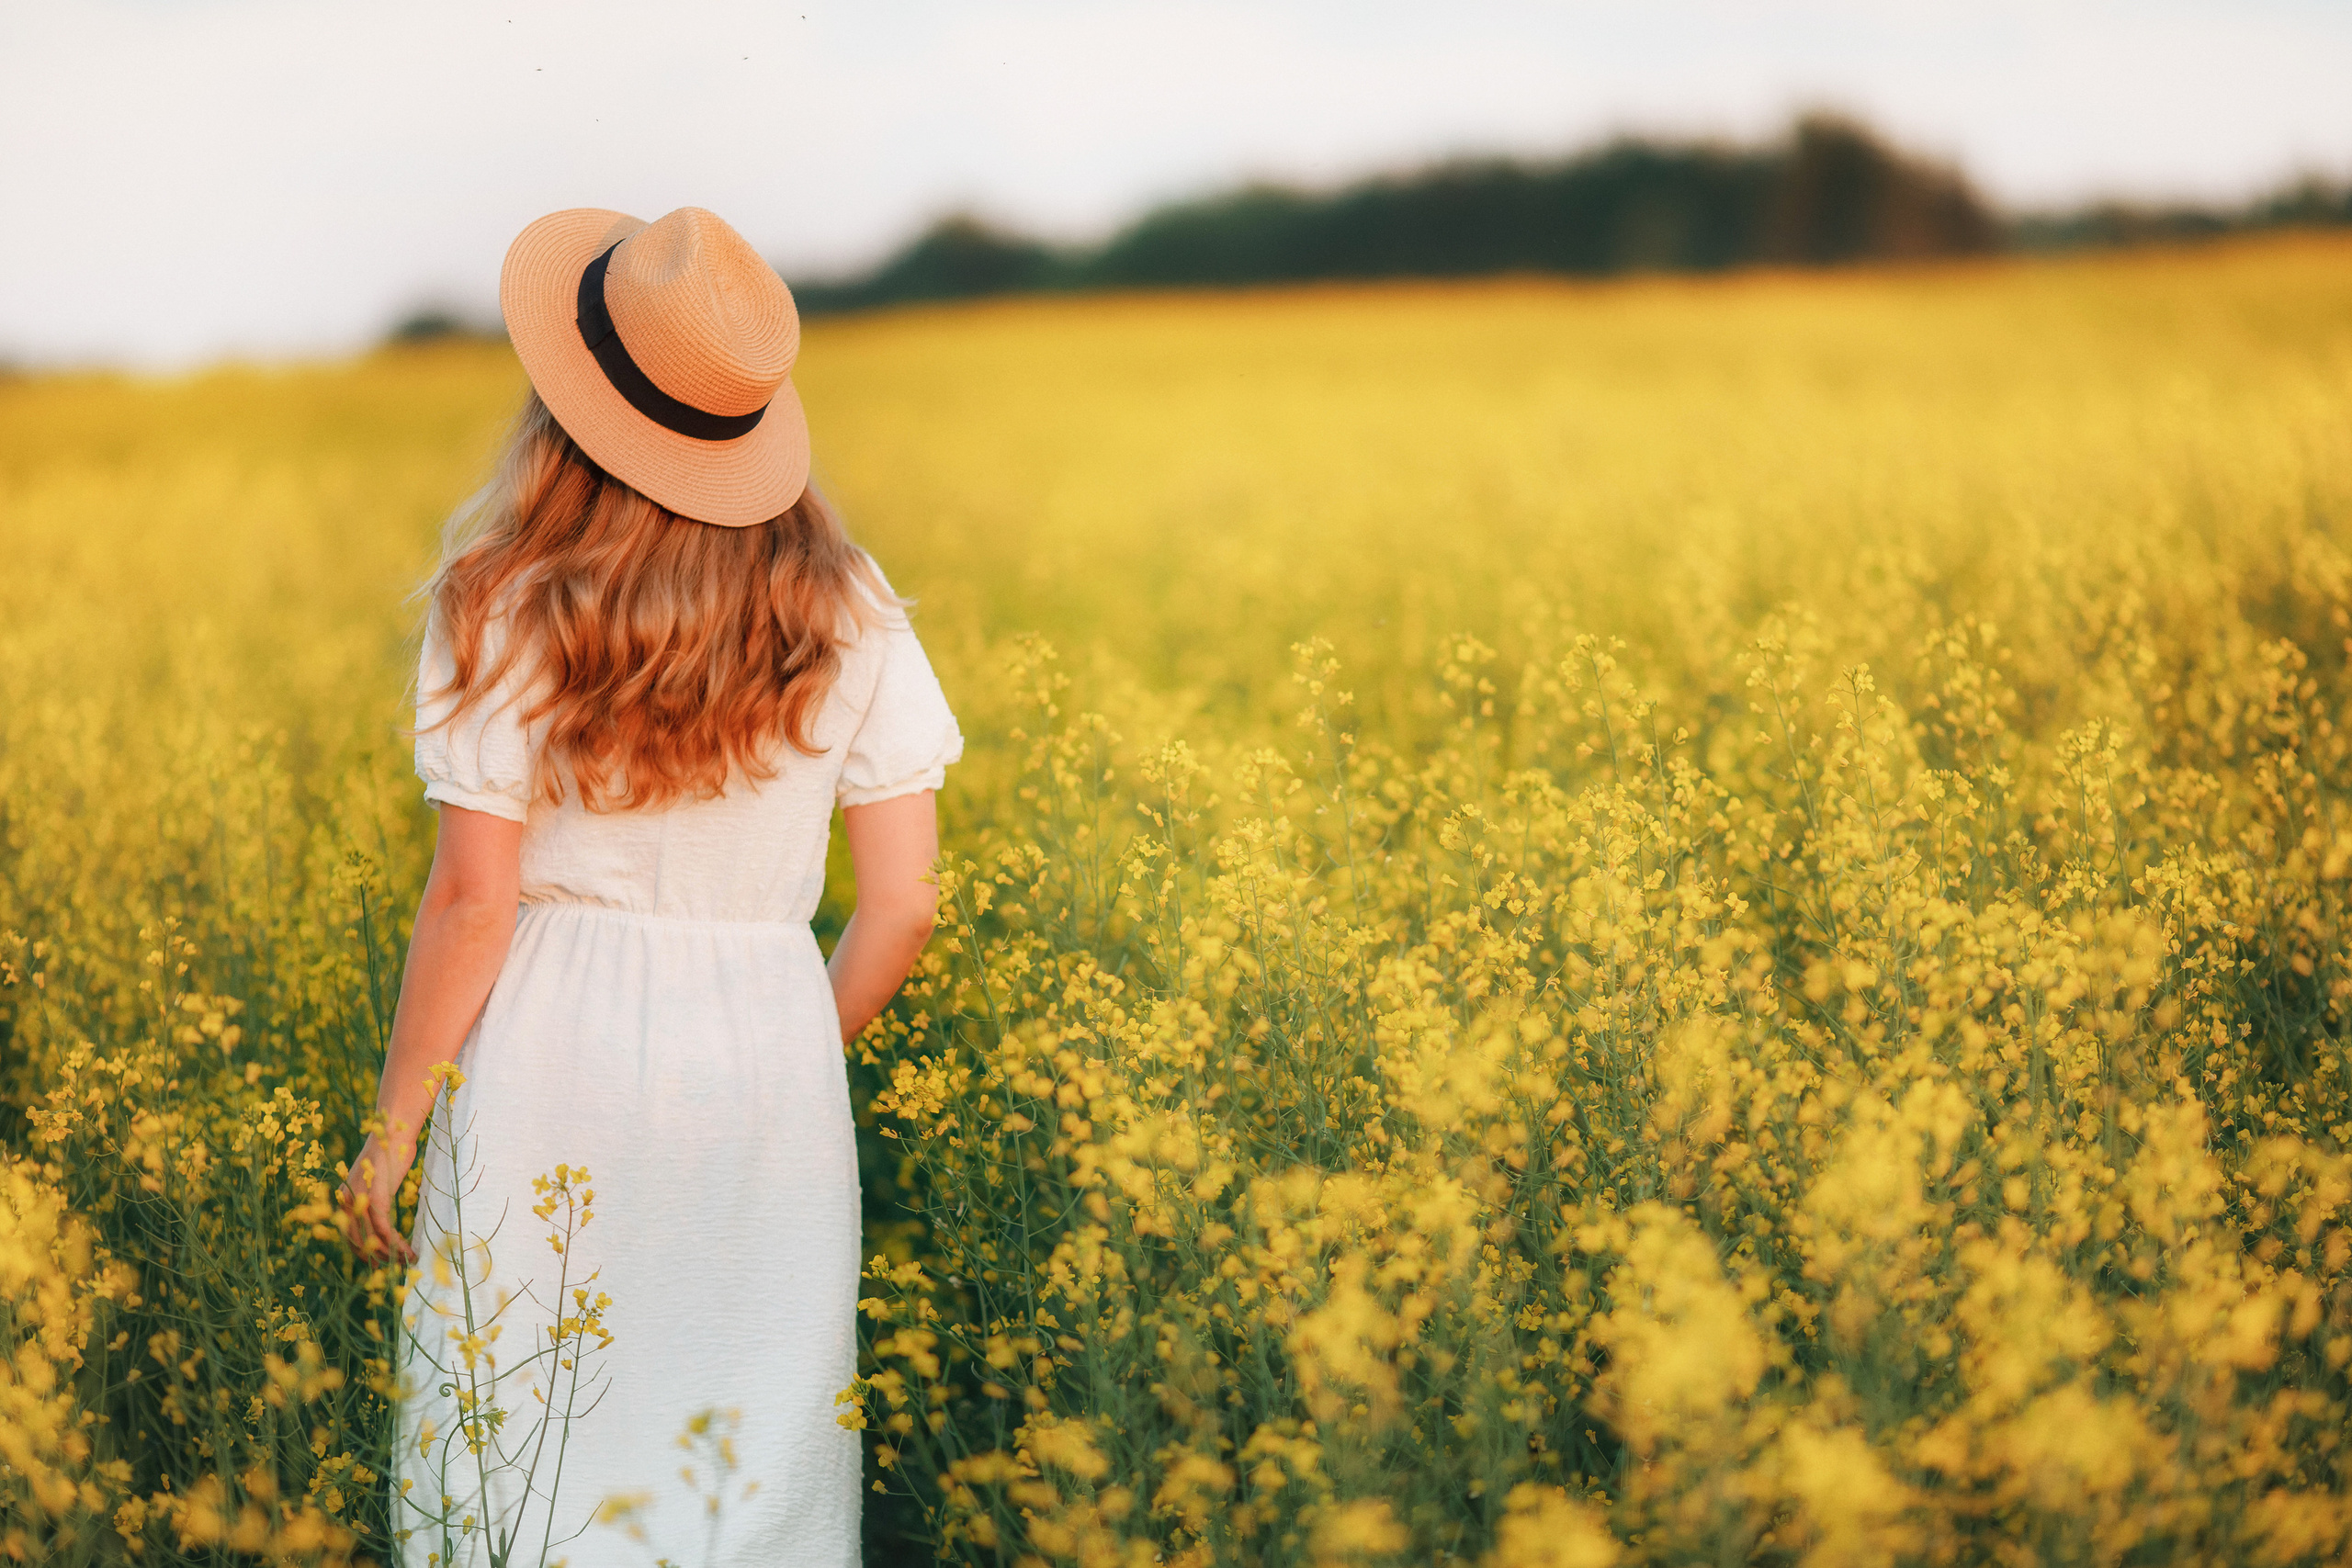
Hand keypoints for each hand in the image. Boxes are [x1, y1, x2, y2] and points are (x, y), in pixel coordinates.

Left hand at [339, 1130, 416, 1263]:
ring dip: (389, 1255)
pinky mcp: (376, 1198)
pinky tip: (409, 1251)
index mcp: (344, 1196)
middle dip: (375, 1259)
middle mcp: (346, 1200)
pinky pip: (384, 1229)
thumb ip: (373, 1194)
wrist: (394, 1130)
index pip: (349, 1234)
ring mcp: (360, 1199)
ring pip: (372, 1239)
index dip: (363, 1252)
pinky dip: (397, 1244)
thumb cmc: (391, 1150)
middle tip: (394, 1269)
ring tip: (407, 1262)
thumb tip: (381, 1214)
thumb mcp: (377, 1177)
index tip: (379, 1263)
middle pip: (358, 1241)